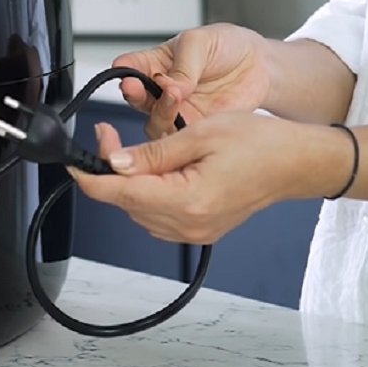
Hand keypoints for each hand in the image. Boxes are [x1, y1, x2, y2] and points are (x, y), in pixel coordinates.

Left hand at [67, 114, 350, 243]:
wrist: (296, 163)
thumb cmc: (259, 144)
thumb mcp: (198, 134)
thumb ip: (151, 153)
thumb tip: (114, 163)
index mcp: (185, 201)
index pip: (117, 193)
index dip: (87, 176)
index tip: (71, 160)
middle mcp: (187, 225)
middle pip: (124, 200)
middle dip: (109, 168)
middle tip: (108, 135)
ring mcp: (193, 232)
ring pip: (137, 208)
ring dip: (128, 180)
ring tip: (137, 150)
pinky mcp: (199, 230)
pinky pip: (156, 215)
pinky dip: (147, 191)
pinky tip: (157, 169)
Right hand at [113, 23, 272, 138]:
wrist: (262, 67)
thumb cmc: (228, 47)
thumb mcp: (202, 42)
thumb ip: (184, 65)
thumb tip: (170, 87)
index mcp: (156, 63)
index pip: (130, 66)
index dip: (123, 70)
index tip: (123, 70)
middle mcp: (160, 90)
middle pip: (136, 98)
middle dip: (134, 93)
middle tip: (136, 87)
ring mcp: (177, 111)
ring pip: (154, 121)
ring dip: (159, 111)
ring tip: (174, 96)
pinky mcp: (194, 128)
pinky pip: (179, 138)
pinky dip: (179, 133)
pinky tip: (187, 119)